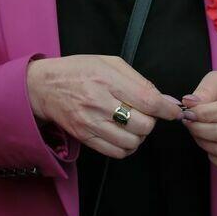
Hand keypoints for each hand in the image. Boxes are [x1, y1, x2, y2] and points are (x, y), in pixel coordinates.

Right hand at [27, 55, 181, 159]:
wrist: (43, 86)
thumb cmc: (78, 70)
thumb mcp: (108, 62)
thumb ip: (139, 80)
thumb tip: (167, 101)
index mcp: (106, 79)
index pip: (148, 100)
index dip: (168, 109)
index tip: (174, 111)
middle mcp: (98, 101)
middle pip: (143, 124)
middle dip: (151, 120)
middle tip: (144, 113)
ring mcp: (90, 122)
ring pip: (132, 142)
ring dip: (138, 135)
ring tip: (131, 124)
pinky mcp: (84, 136)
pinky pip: (117, 153)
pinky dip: (126, 147)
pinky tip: (122, 135)